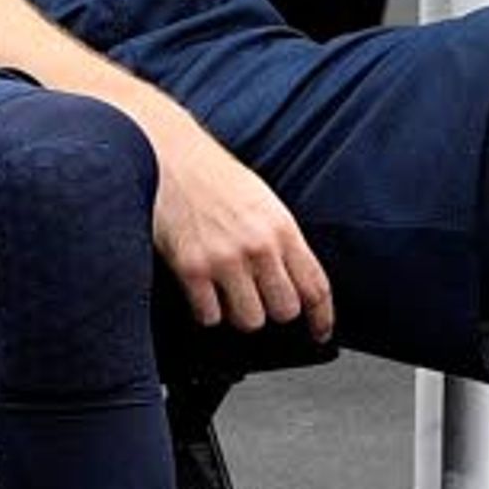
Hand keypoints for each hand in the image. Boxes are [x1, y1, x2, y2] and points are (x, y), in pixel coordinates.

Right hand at [143, 105, 332, 338]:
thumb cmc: (211, 175)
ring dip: (238, 314)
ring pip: (249, 320)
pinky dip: (206, 311)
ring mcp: (225, 259)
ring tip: (226, 293)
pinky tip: (201, 292)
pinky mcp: (191, 269)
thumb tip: (293, 281)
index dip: (322, 317)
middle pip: (284, 310)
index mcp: (282, 227)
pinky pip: (209, 316)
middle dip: (272, 311)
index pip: (315, 286)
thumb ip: (280, 239)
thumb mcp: (261, 200)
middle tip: (257, 299)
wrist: (166, 155)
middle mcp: (258, 245)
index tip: (320, 333)